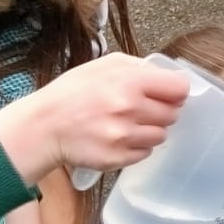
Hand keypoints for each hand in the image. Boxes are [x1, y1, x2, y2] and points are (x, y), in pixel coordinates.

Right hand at [0, 53, 188, 185]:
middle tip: (140, 109)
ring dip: (148, 130)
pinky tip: (117, 137)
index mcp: (130, 82)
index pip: (179, 88)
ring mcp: (124, 137)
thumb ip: (138, 67)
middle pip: (172, 114)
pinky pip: (145, 153)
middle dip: (160, 111)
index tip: (167, 93)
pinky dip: (136, 146)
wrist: (44, 126)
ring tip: (125, 124)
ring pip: (160, 136)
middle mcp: (130, 109)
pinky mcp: (118, 158)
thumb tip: (166, 77)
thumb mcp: (104, 65)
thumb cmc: (72, 93)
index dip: (175, 91)